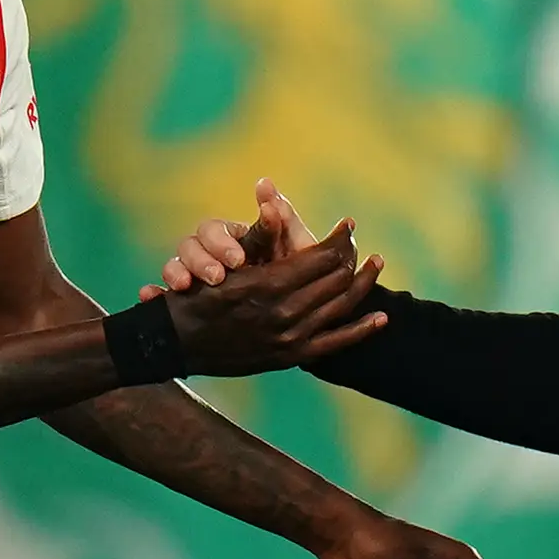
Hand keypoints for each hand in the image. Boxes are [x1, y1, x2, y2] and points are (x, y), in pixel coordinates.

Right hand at [152, 178, 321, 297]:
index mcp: (236, 241)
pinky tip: (150, 296)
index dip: (221, 241)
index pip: (217, 229)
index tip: (237, 259)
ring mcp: (197, 279)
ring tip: (185, 287)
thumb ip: (284, 222)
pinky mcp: (186, 304)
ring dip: (176, 271)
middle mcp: (213, 256)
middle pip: (192, 243)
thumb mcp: (296, 254)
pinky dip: (153, 293)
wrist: (294, 327)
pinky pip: (162, 296)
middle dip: (201, 258)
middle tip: (217, 277)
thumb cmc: (298, 285)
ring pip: (175, 264)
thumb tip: (266, 185)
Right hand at [153, 218, 382, 375]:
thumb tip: (277, 202)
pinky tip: (381, 318)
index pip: (321, 258)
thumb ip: (258, 235)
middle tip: (360, 243)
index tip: (349, 224)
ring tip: (378, 265)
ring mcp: (291, 338)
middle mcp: (285, 314)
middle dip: (351, 257)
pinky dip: (361, 330)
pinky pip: (335, 343)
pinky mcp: (292, 356)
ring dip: (363, 284)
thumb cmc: (195, 297)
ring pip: (340, 306)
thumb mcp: (225, 262)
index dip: (339, 238)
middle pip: (335, 280)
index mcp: (270, 285)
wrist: (177, 346)